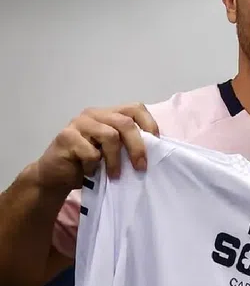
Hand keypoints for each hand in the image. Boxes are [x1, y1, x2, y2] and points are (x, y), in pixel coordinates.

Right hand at [33, 103, 158, 195]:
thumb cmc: (89, 164)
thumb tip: (157, 150)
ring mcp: (79, 123)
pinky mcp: (66, 136)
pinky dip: (94, 165)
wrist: (55, 176)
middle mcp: (95, 114)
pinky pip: (90, 151)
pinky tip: (89, 172)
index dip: (149, 124)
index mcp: (109, 114)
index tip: (157, 144)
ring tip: (114, 175)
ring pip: (110, 135)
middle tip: (140, 167)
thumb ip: (129, 145)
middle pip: (125, 123)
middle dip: (137, 147)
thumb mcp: (114, 153)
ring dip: (115, 160)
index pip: (135, 108)